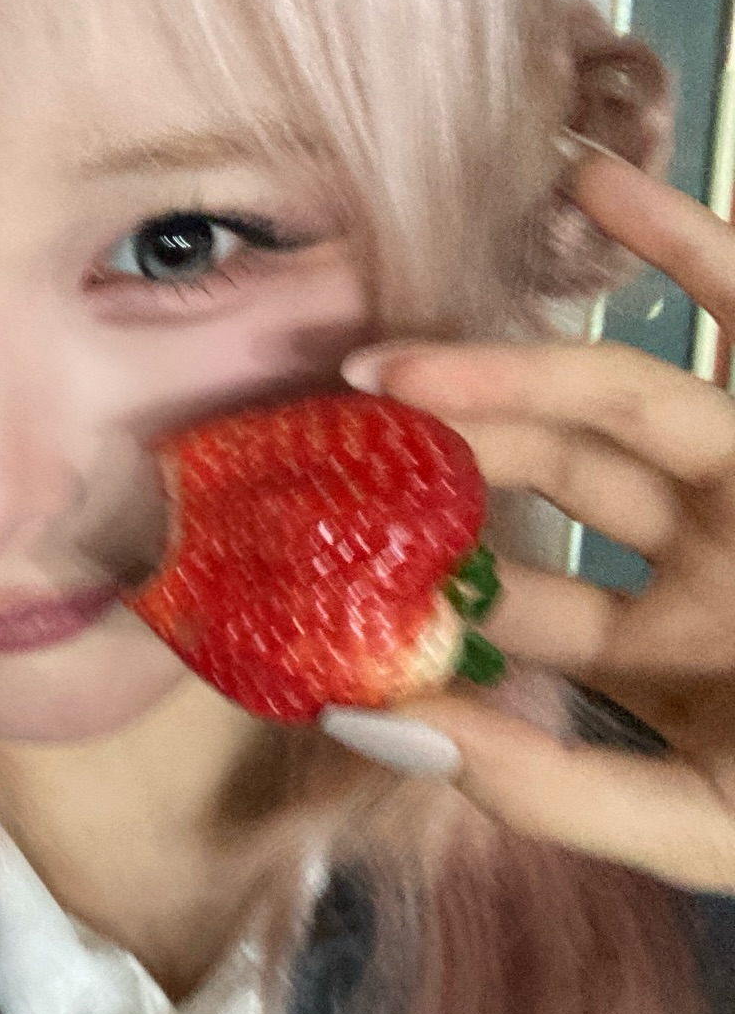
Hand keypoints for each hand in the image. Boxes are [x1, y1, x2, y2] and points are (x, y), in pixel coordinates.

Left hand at [337, 149, 734, 894]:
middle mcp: (703, 554)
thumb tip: (378, 729)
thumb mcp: (703, 827)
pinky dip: (682, 244)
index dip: (427, 596)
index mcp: (664, 652)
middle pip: (553, 485)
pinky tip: (590, 186)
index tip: (316, 572)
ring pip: (624, 400)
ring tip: (397, 360)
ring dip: (514, 366)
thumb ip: (549, 791)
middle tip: (337, 434)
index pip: (523, 615)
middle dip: (449, 458)